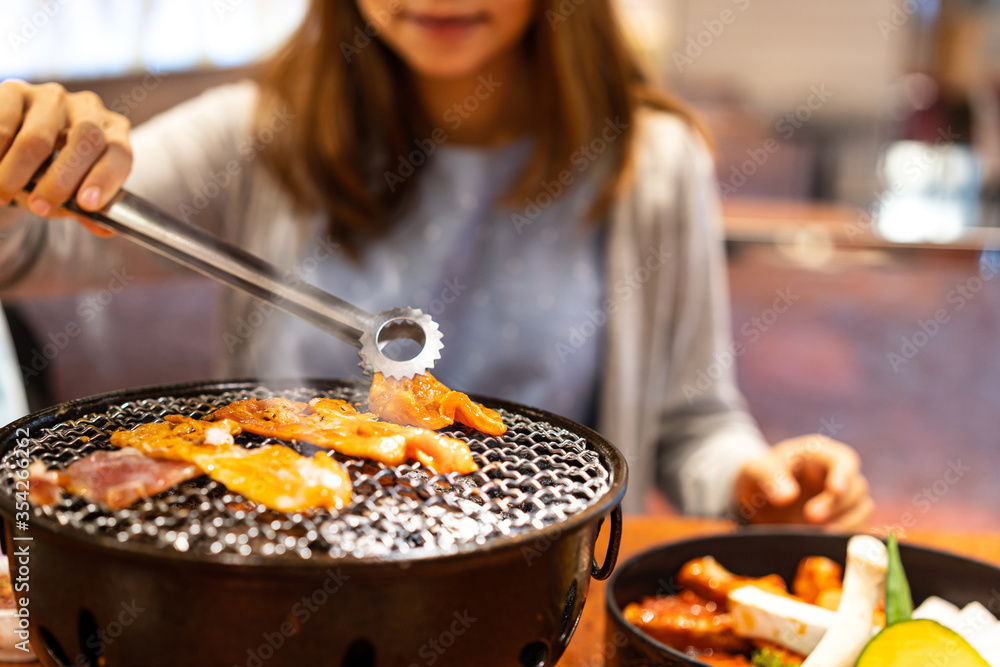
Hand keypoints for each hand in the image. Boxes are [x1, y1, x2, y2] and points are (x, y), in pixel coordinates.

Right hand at [0, 79, 131, 235]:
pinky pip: (3, 126)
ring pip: (38, 139)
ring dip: (17, 173)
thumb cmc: (55, 173)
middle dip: (61, 180)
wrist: (19, 147)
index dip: (105, 179)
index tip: (86, 204)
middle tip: (39, 207)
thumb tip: (106, 228)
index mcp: (114, 132)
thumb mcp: (75, 191)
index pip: (119, 153)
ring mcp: (52, 97)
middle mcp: (89, 108)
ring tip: (3, 194)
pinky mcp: (15, 90)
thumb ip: (88, 209)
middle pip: (85, 140)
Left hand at [733, 435, 873, 530]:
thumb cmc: (761, 475)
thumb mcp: (756, 468)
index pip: (843, 460)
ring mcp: (844, 499)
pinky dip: (845, 536)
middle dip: (837, 504)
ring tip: (819, 533)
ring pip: (862, 509)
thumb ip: (769, 476)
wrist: (759, 497)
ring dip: (846, 523)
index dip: (843, 475)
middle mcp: (839, 475)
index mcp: (821, 454)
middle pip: (856, 487)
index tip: (835, 489)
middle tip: (811, 516)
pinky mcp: (843, 521)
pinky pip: (857, 528)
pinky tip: (825, 543)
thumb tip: (787, 496)